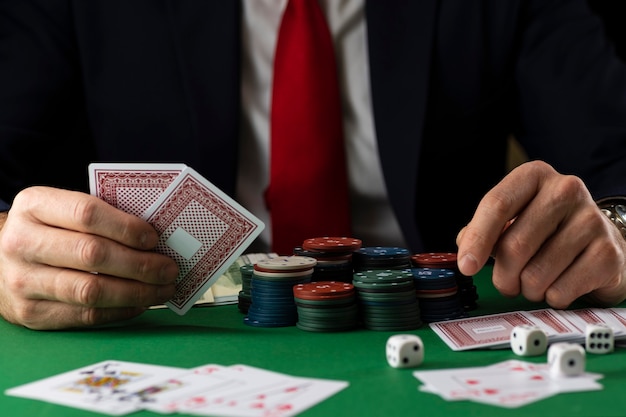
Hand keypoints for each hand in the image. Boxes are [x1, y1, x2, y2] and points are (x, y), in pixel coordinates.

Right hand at [0, 186, 177, 329]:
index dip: (126, 227)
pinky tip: (141, 302)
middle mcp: (22, 242)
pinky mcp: (31, 313)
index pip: (87, 213)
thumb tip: (156, 237)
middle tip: (169, 268)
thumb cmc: (47, 231)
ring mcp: (23, 281)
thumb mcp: (62, 210)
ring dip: (137, 292)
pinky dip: (121, 310)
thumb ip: (102, 216)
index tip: (154, 238)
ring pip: (92, 291)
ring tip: (163, 288)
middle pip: (93, 255)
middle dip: (141, 264)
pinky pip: (86, 315)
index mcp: (34, 205)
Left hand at [456, 160, 625, 308]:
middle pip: (515, 245)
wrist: (601, 242)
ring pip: (536, 274)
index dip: (477, 239)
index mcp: (534, 176)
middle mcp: (566, 189)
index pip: (496, 205)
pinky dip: (551, 297)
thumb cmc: (547, 230)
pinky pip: (561, 291)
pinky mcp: (608, 253)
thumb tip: (465, 247)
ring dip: (527, 289)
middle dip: (502, 276)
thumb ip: (483, 229)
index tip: (466, 266)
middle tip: (505, 283)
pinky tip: (559, 284)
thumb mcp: (513, 218)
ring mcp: (591, 219)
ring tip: (535, 282)